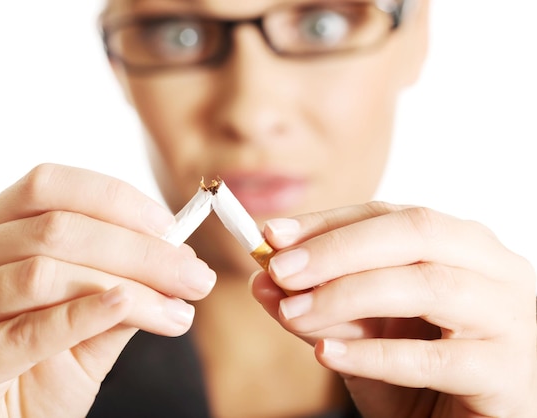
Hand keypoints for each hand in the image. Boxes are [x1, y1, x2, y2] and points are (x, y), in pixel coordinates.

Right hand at [0, 164, 215, 417]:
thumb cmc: (37, 375)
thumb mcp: (89, 325)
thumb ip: (121, 287)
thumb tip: (179, 257)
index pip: (46, 187)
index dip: (112, 198)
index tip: (167, 225)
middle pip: (54, 229)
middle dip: (139, 251)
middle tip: (195, 277)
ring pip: (43, 274)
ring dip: (127, 289)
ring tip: (177, 311)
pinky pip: (26, 331)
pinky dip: (82, 316)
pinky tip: (125, 309)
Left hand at [251, 202, 536, 417]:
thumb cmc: (423, 376)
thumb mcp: (365, 334)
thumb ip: (320, 304)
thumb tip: (262, 278)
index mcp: (461, 247)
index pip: (389, 215)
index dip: (328, 222)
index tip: (271, 235)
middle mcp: (494, 270)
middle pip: (415, 233)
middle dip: (337, 249)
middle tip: (279, 269)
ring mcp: (509, 320)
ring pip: (429, 286)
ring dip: (348, 295)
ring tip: (293, 312)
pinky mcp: (507, 376)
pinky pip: (436, 359)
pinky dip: (375, 354)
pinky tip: (328, 353)